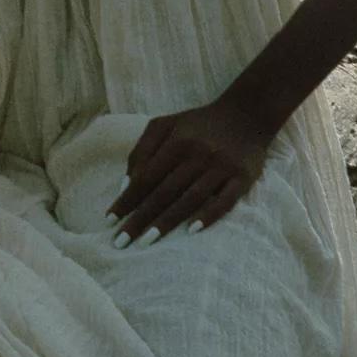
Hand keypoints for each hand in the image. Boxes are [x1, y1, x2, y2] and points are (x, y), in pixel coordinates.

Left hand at [106, 96, 280, 245]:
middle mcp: (199, 153)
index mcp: (177, 140)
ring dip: (167, 222)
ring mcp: (222, 166)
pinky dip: (208, 215)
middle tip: (121, 242)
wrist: (247, 114)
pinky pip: (225, 201)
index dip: (127, 199)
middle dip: (140, 218)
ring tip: (146, 242)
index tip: (110, 220)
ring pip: (191, 198)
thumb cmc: (198, 124)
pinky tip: (191, 231)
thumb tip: (126, 186)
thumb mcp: (166, 125)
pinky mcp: (244, 177)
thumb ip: (142, 150)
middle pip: (165, 191)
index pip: (146, 176)